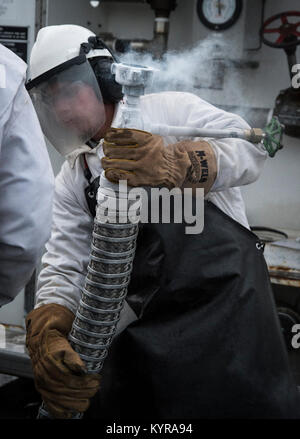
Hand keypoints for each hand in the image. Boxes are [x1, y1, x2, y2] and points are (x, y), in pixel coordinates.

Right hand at [26, 303, 99, 418]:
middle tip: (96, 385)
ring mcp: (41, 375)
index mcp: (51, 349)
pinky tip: (70, 413)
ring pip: (57, 393)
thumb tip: (81, 367)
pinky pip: (48, 399)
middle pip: (63, 384)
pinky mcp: (41, 382)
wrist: (43, 327)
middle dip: (82, 389)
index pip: (65, 372)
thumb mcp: (69, 325)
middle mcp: (43, 364)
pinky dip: (59, 408)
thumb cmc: (60, 325)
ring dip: (74, 400)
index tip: (95, 376)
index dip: (81, 379)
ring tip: (89, 399)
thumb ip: (76, 340)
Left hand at [102, 128, 190, 187]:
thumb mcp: (151, 138)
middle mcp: (143, 153)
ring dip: (107, 162)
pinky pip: (122, 177)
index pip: (124, 136)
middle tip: (104, 150)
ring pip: (118, 164)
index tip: (107, 137)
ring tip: (104, 161)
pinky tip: (108, 172)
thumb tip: (114, 133)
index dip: (112, 136)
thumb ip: (136, 135)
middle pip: (118, 150)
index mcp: (146, 141)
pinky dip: (113, 174)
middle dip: (107, 150)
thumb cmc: (159, 153)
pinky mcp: (140, 179)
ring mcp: (141, 167)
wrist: (172, 167)